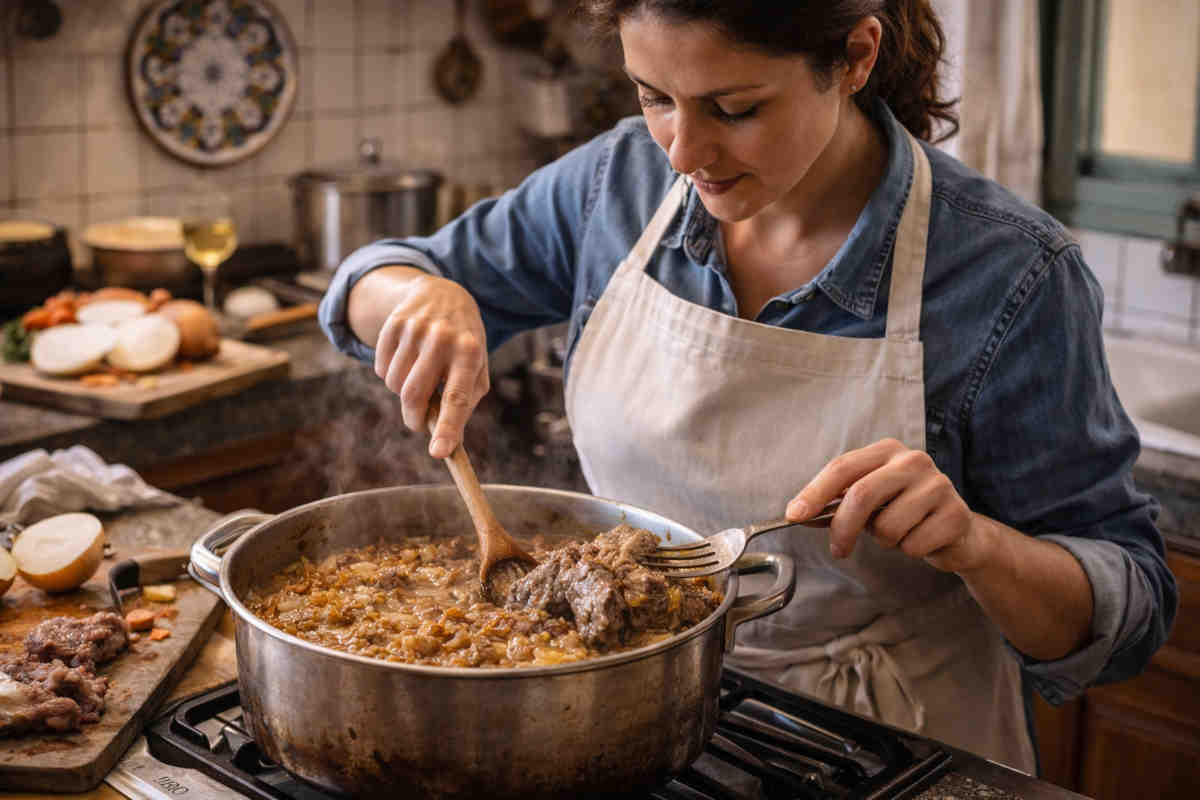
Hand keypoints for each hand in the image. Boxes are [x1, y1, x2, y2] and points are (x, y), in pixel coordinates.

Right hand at [370, 272, 488, 457]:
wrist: (445, 294)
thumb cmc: (464, 343)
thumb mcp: (476, 368)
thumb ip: (464, 403)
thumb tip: (449, 443)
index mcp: (470, 352)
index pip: (456, 397)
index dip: (448, 427)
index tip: (440, 453)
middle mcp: (442, 338)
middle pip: (415, 395)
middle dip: (414, 418)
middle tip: (419, 423)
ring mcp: (415, 328)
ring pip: (394, 383)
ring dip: (402, 393)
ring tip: (419, 378)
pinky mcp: (394, 323)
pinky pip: (381, 368)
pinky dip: (390, 374)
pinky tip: (407, 360)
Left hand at [785, 438, 989, 572]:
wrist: (957, 531)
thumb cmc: (904, 512)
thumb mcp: (868, 502)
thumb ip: (835, 504)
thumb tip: (797, 513)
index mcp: (886, 451)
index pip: (842, 467)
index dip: (814, 492)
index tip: (794, 515)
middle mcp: (913, 461)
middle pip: (861, 495)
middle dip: (842, 528)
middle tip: (838, 549)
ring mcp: (938, 484)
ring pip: (887, 527)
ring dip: (885, 541)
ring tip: (899, 534)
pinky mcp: (956, 514)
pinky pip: (913, 545)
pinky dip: (910, 550)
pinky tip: (922, 539)